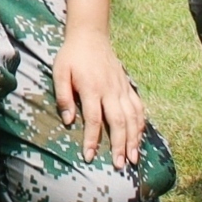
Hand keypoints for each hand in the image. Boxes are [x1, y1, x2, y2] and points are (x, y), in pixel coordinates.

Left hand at [51, 28, 147, 170]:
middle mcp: (110, 90)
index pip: (94, 119)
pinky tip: (140, 138)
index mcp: (92, 88)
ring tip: (134, 158)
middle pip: (118, 122)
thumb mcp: (60, 72)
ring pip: (132, 117)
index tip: (90, 157)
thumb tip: (68, 121)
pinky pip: (138, 107)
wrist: (90, 36)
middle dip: (120, 145)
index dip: (92, 139)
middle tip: (120, 165)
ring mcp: (121, 89)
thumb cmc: (72, 56)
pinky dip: (141, 124)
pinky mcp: (128, 86)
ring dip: (134, 139)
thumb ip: (63, 96)